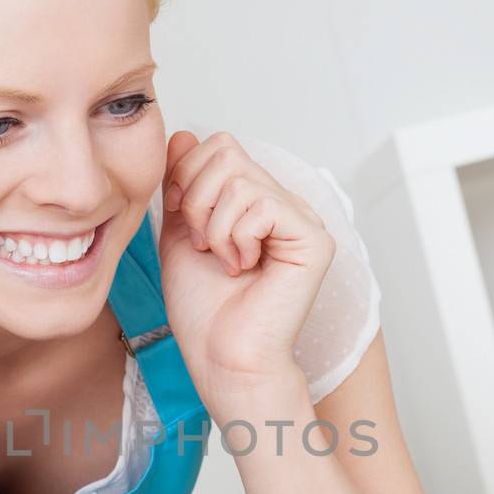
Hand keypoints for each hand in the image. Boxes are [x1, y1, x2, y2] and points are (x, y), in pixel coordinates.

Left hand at [158, 130, 335, 404]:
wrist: (220, 358)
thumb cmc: (203, 310)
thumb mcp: (179, 233)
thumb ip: (182, 185)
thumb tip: (185, 136)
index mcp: (255, 201)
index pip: (218, 146)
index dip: (187, 177)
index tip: (185, 223)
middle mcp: (283, 204)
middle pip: (227, 152)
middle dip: (197, 199)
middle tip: (205, 244)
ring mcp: (302, 219)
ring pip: (240, 179)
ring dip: (215, 226)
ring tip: (225, 261)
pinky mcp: (314, 239)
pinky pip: (262, 205)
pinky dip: (237, 238)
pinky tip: (244, 268)